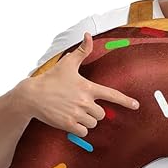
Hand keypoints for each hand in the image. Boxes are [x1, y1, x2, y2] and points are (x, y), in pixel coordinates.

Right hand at [17, 32, 139, 136]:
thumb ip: (82, 51)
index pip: (112, 95)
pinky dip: (80, 129)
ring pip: (94, 123)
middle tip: (81, 105)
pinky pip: (84, 132)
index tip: (136, 105)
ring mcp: (77, 114)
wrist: (31, 95)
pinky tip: (71, 120)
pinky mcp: (68, 124)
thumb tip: (88, 35)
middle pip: (102, 114)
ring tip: (74, 111)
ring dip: (87, 120)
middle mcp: (84, 101)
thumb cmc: (50, 79)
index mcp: (87, 87)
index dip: (126, 101)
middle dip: (95, 112)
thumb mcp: (67, 64)